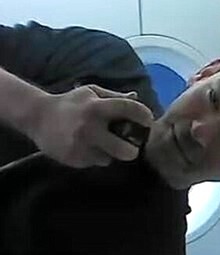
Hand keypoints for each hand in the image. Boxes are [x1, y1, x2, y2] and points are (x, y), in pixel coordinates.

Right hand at [28, 85, 153, 167]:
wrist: (37, 117)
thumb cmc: (70, 103)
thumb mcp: (91, 92)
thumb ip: (115, 96)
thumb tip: (136, 98)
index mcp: (97, 107)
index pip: (130, 110)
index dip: (144, 115)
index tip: (148, 121)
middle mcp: (90, 128)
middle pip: (126, 151)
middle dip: (133, 149)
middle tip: (132, 146)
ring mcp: (81, 146)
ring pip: (111, 159)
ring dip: (112, 153)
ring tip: (103, 143)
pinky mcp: (74, 159)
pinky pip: (96, 162)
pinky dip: (96, 156)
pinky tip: (87, 146)